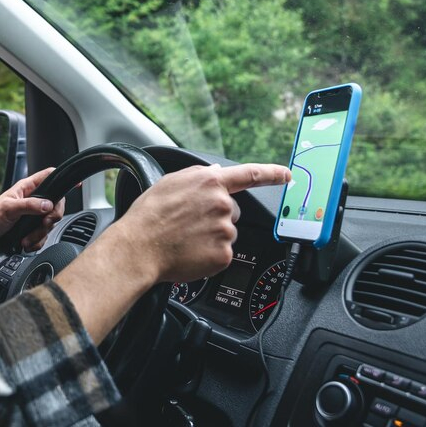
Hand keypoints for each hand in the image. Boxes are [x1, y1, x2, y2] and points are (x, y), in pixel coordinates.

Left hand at [0, 167, 65, 249]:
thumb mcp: (9, 208)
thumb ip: (29, 205)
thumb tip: (48, 205)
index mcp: (28, 188)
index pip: (49, 177)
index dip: (62, 178)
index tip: (76, 184)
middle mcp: (33, 200)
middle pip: (56, 204)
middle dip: (52, 218)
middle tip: (44, 224)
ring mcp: (33, 215)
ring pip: (50, 223)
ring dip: (40, 234)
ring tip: (26, 238)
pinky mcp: (32, 229)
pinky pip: (44, 236)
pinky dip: (37, 242)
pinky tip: (26, 242)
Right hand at [112, 163, 292, 287]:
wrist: (138, 248)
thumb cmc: (148, 216)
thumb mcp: (169, 182)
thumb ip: (197, 174)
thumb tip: (217, 172)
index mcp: (209, 182)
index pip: (250, 174)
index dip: (272, 173)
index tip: (287, 175)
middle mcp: (222, 204)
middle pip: (232, 211)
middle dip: (216, 216)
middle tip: (189, 224)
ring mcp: (225, 230)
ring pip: (227, 233)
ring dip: (211, 236)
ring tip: (185, 238)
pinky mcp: (224, 254)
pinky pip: (223, 253)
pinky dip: (209, 254)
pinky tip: (190, 251)